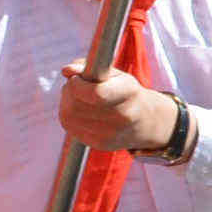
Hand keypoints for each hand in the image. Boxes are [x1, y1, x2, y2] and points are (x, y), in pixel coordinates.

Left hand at [52, 62, 176, 155]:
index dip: (78, 85)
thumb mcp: (115, 74)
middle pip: (77, 104)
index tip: (75, 78)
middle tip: (74, 84)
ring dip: (66, 102)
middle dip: (69, 91)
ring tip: (77, 95)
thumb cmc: (125, 92)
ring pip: (69, 116)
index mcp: (129, 94)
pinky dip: (68, 115)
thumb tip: (66, 70)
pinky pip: (70, 126)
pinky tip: (79, 109)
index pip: (96, 93)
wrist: (145, 122)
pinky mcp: (100, 144)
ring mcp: (111, 134)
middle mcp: (122, 117)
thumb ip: (91, 67)